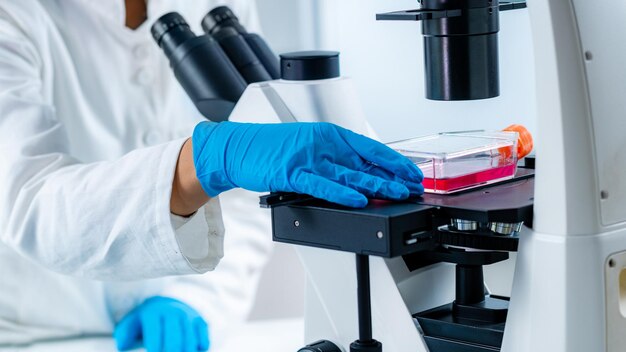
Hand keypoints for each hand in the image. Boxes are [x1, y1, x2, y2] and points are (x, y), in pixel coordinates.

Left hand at [114, 296, 208, 351]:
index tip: (153, 351)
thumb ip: (124, 335)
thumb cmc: (146, 322)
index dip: (154, 351)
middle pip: (174, 345)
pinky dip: (197, 350)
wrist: (167, 304)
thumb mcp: (131, 324)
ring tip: (176, 351)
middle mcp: (173, 312)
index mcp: (152, 313)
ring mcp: (189, 316)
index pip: (154, 342)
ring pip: (189, 345)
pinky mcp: (201, 322)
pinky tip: (188, 349)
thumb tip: (124, 346)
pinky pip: (203, 343)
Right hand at [192, 121, 423, 207]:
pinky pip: (322, 185)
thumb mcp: (309, 146)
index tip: (411, 171)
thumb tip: (361, 174)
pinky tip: (358, 198)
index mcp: (329, 135)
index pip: (369, 147)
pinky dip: (341, 192)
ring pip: (349, 173)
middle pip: (365, 162)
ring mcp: (308, 158)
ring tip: (396, 193)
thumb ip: (334, 158)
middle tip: (412, 185)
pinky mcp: (293, 173)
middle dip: (392, 175)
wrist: (238, 148)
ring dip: (376, 185)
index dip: (393, 161)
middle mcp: (322, 143)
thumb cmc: (272, 148)